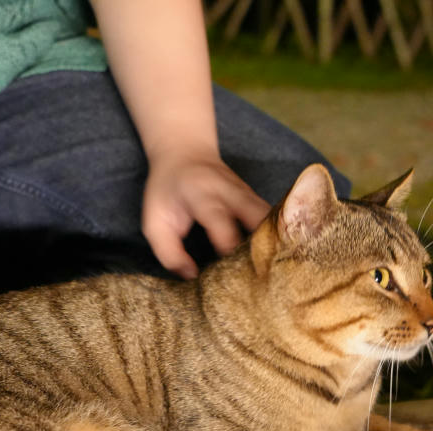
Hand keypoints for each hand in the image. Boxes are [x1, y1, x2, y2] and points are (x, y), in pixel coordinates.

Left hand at [141, 155, 269, 278]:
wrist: (185, 151)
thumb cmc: (167, 191)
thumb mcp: (155, 222)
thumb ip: (169, 252)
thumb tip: (192, 277)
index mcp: (202, 195)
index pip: (223, 225)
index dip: (229, 252)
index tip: (229, 275)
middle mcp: (230, 191)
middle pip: (259, 218)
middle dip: (263, 248)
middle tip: (261, 276)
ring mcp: (247, 193)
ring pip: (273, 218)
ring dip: (275, 243)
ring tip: (273, 270)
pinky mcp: (257, 197)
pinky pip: (274, 217)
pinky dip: (277, 236)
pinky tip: (275, 256)